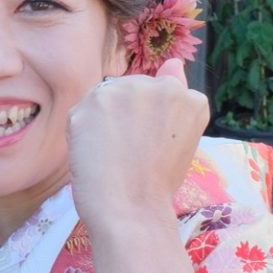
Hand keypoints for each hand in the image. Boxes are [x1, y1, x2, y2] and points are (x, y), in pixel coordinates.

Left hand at [66, 60, 207, 231]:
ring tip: (113, 153)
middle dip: (128, 115)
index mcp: (190, 98)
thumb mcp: (181, 140)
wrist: (130, 210)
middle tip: (131, 153)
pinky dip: (82, 133)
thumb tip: (173, 62)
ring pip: (106, 97)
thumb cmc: (157, 186)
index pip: (161, 95)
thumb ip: (176, 98)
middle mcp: (160, 85)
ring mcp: (125, 90)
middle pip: (134, 90)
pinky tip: (94, 153)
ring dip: (104, 120)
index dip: (151, 124)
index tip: (151, 148)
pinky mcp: (92, 100)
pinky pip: (82, 112)